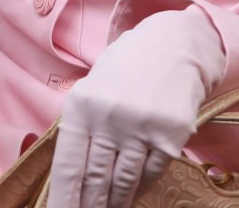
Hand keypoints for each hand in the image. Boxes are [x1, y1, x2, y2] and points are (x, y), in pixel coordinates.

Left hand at [47, 8, 225, 207]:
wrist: (173, 46)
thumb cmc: (126, 70)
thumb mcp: (92, 89)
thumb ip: (81, 127)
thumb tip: (70, 177)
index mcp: (82, 106)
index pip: (68, 166)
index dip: (64, 199)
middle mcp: (109, 117)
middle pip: (95, 179)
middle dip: (89, 206)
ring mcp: (141, 127)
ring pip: (123, 182)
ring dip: (115, 202)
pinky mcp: (170, 135)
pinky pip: (150, 174)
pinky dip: (139, 188)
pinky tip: (132, 194)